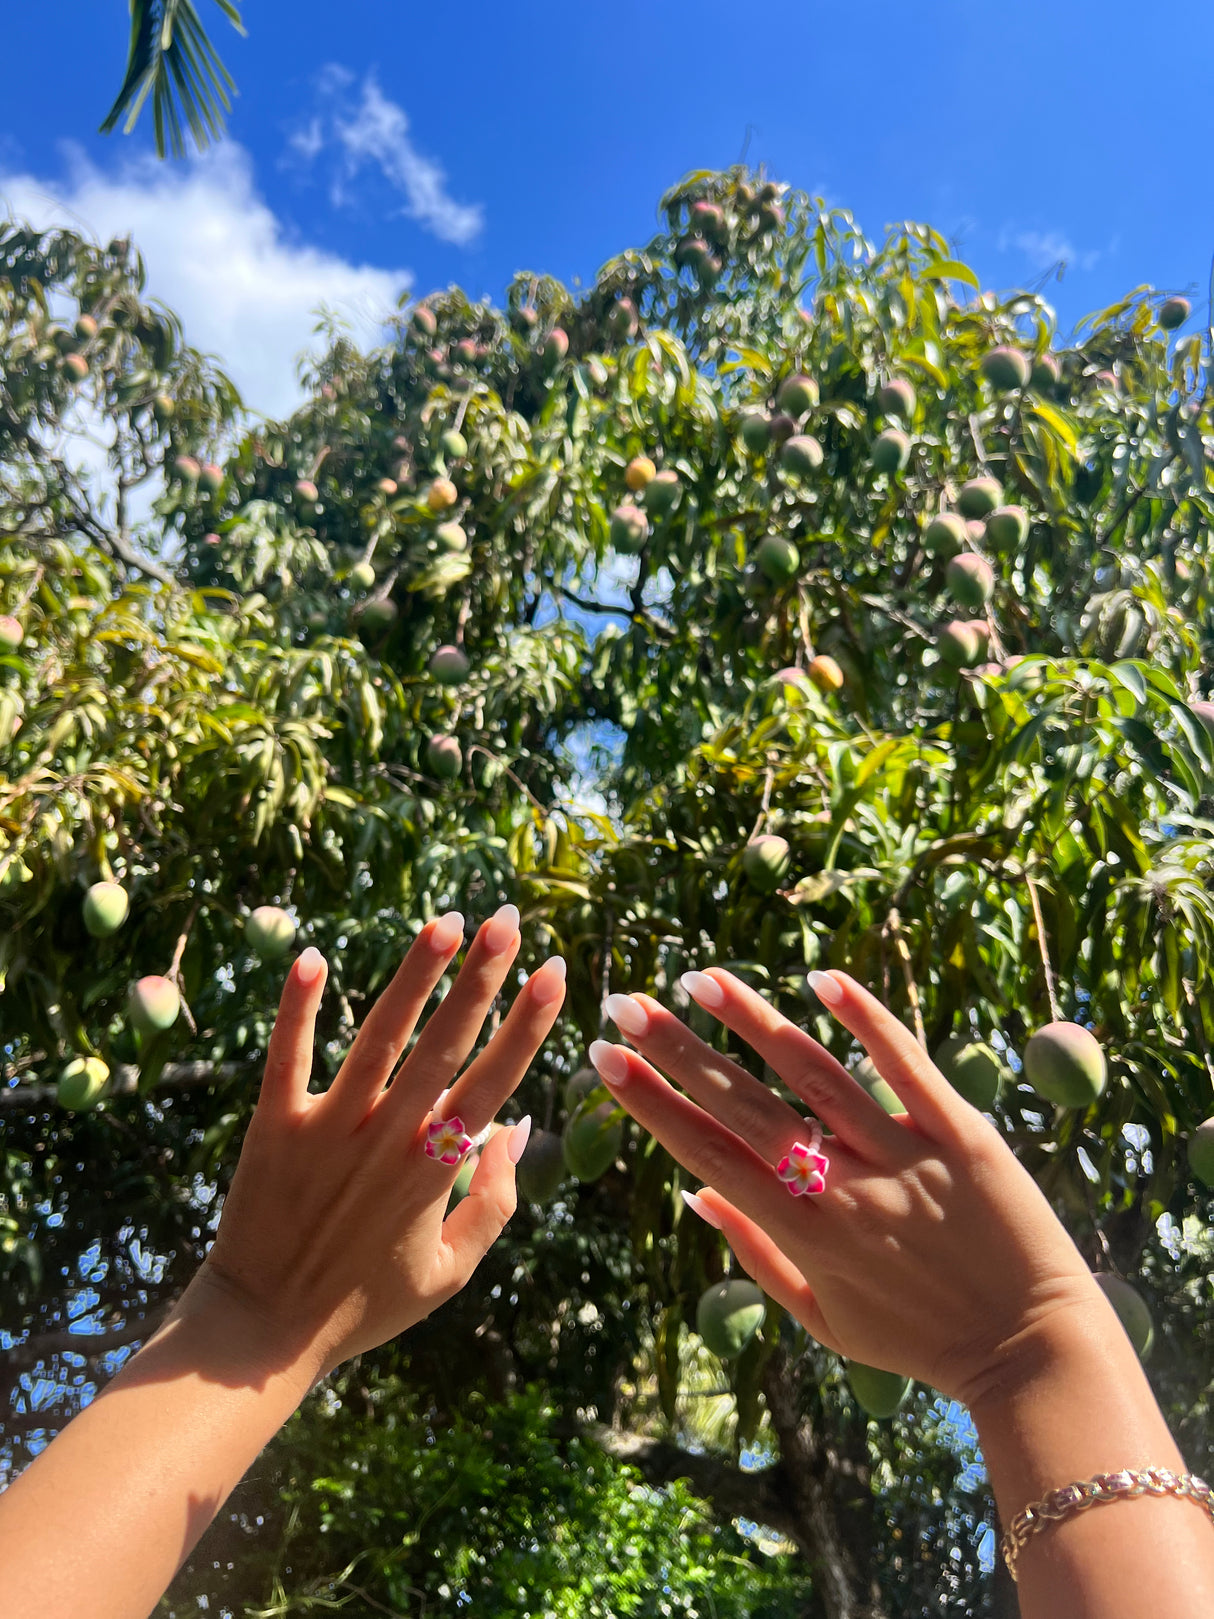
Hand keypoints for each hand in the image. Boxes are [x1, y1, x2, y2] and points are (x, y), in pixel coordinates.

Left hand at [185, 904, 565, 1382]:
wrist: (262, 1332)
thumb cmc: (363, 1305)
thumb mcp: (451, 1271)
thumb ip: (493, 1202)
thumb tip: (519, 1128)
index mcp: (437, 1167)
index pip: (495, 1077)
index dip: (529, 1020)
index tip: (554, 968)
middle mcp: (390, 1136)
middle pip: (446, 1040)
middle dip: (482, 975)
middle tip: (506, 918)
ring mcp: (330, 1126)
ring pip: (380, 1035)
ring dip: (414, 974)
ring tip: (444, 921)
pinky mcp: (274, 1125)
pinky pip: (287, 1055)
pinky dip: (298, 1006)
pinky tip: (312, 955)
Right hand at [591, 968, 1106, 1410]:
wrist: (1033, 1353)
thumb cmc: (919, 1341)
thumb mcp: (823, 1320)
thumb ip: (755, 1255)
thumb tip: (691, 1195)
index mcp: (803, 1236)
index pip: (708, 1154)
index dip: (651, 1104)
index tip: (605, 1058)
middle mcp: (843, 1193)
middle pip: (745, 1108)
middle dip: (678, 1053)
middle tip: (626, 1004)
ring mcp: (903, 1160)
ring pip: (815, 1077)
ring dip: (753, 1023)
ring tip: (700, 979)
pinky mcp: (962, 1136)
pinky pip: (907, 1068)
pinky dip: (866, 1020)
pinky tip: (823, 979)